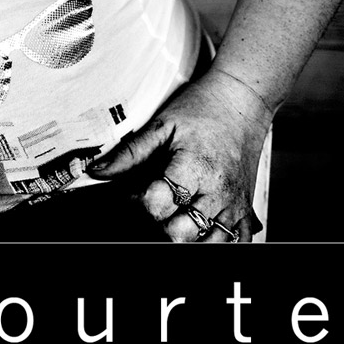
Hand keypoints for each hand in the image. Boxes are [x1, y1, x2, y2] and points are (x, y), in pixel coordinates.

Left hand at [85, 71, 272, 242]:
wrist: (242, 98)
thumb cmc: (203, 108)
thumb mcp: (162, 124)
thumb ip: (130, 153)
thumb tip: (97, 171)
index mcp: (194, 169)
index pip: (157, 205)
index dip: (137, 202)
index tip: (135, 191)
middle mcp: (217, 191)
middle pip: (181, 233)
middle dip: (159, 224)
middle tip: (155, 206)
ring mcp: (234, 204)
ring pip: (210, 244)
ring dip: (188, 239)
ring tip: (176, 219)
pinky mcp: (246, 209)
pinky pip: (239, 242)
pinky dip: (219, 243)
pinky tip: (203, 233)